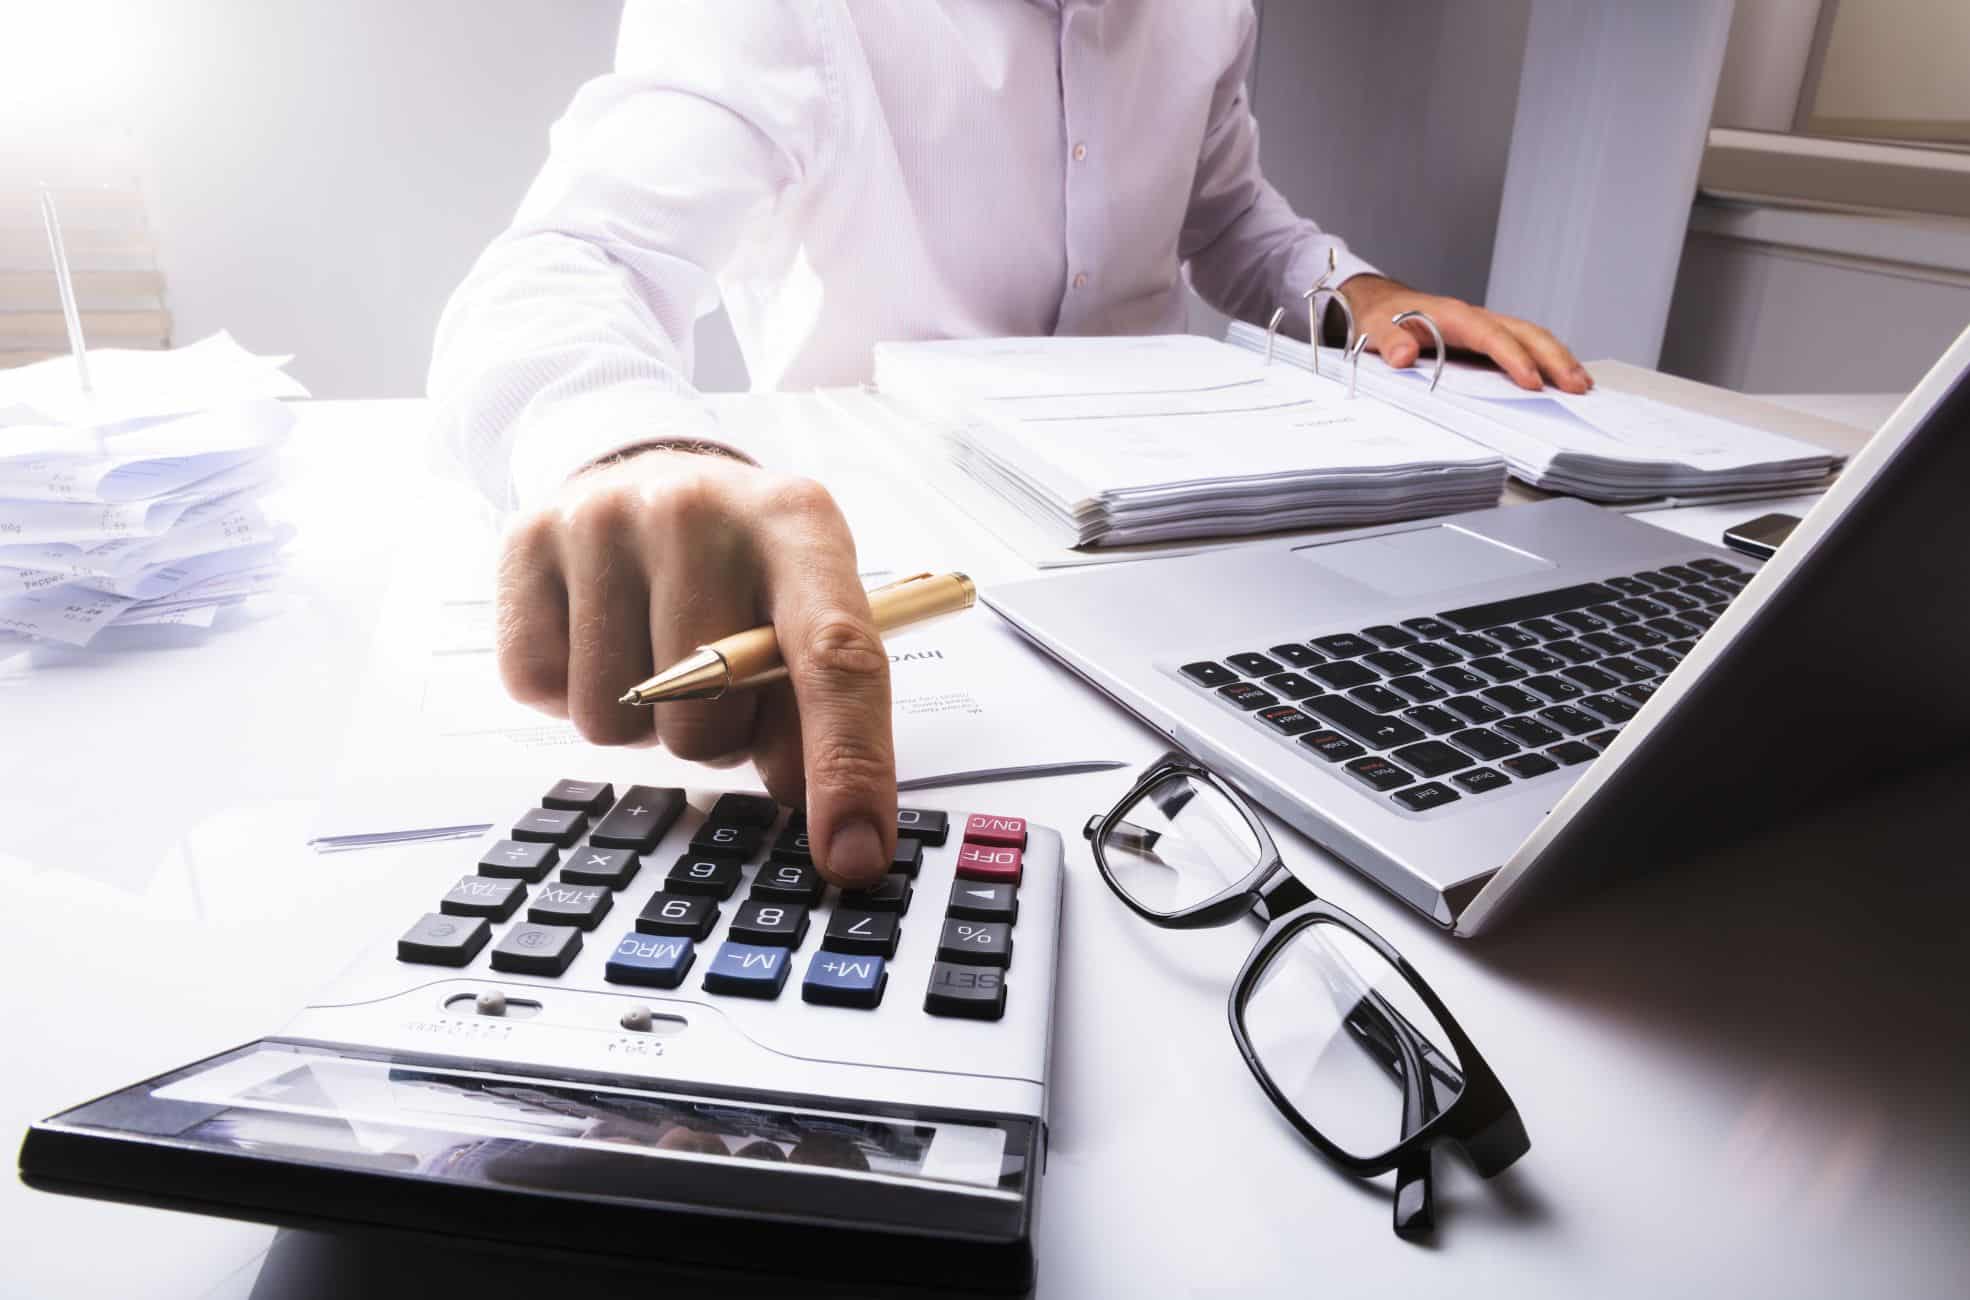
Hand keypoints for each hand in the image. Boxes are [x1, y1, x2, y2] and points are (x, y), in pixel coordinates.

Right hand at [496, 449, 896, 886]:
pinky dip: (568, 692)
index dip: (847, 766)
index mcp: (798, 524)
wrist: (645, 474)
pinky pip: (541, 694)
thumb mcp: (803, 609)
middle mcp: (700, 510)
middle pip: (706, 719)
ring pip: (615, 724)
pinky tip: (596, 632)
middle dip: (712, 734)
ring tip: (654, 647)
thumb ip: (819, 710)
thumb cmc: (743, 565)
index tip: (852, 857)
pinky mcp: (525, 542)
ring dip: (640, 720)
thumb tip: (807, 806)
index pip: (835, 658)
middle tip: (711, 679)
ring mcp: (603, 519)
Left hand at [1339, 274, 1591, 394]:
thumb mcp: (1375, 328)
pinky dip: (1545, 360)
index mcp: (1453, 316)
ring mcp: (1485, 327)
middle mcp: (1476, 318)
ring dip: (1558, 359)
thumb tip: (1403, 357)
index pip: (1492, 336)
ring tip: (1581, 384)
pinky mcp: (1486, 340)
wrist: (1380, 304)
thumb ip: (1389, 342)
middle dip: (1554, 358)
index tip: (1532, 382)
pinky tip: (1559, 379)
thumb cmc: (1381, 317)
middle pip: (1525, 332)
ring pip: (1531, 337)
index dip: (1514, 358)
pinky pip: (1522, 345)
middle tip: (1577, 385)